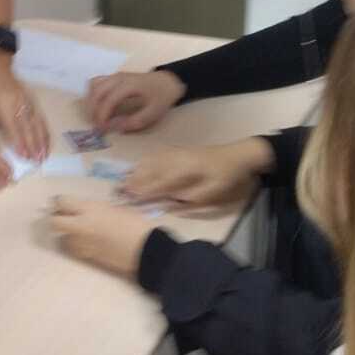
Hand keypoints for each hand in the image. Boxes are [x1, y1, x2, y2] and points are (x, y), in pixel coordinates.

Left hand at [0, 53, 50, 159]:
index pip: (13, 127)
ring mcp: (27, 102)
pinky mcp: (32, 100)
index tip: (24, 156)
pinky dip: (45, 130)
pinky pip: (40, 117)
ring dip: (42, 140)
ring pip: (37, 124)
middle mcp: (18, 104)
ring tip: (44, 155)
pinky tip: (47, 141)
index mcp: (4, 105)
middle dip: (33, 146)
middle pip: (28, 128)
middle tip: (37, 161)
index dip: (19, 142)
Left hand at [48, 197, 158, 279]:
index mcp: (90, 209)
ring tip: (78, 231)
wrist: (146, 250)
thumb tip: (83, 209)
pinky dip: (76, 245)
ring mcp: (83, 243)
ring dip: (67, 234)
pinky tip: (86, 242)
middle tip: (64, 217)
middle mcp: (81, 226)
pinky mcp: (88, 257)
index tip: (63, 203)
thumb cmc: (135, 224)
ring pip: (62, 238)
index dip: (60, 202)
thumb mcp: (115, 208)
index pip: (62, 202)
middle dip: (56, 219)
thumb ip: (95, 208)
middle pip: (54, 222)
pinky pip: (74, 250)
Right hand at [85, 70, 184, 132]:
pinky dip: (93, 94)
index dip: (102, 116)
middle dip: (93, 110)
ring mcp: (115, 75)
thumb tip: (115, 128)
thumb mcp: (152, 114)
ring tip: (96, 116)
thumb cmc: (161, 97)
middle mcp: (119, 78)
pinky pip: (97, 82)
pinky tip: (98, 105)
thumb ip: (134, 122)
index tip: (101, 129)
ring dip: (91, 101)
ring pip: (94, 85)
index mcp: (129, 85)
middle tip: (96, 125)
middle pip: (97, 92)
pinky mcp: (114, 77)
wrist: (168, 82)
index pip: (109, 100)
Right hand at [123, 139, 273, 207]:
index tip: (131, 199)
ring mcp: (174, 153)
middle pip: (150, 171)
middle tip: (118, 191)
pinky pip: (154, 156)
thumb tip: (172, 204)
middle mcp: (176, 160)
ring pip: (150, 162)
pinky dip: (143, 162)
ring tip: (122, 182)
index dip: (145, 191)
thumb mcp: (214, 192)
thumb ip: (193, 199)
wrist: (235, 154)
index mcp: (185, 171)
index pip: (160, 183)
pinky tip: (137, 167)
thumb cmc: (225, 175)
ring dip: (135, 172)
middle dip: (134, 181)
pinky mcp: (176, 150)